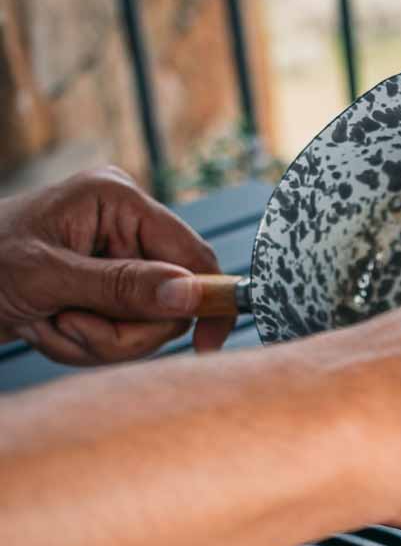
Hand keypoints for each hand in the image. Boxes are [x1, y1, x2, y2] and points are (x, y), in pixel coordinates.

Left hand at [0, 166, 227, 364]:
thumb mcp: (50, 277)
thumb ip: (123, 286)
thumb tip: (190, 293)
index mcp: (117, 200)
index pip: (192, 254)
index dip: (205, 300)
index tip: (205, 345)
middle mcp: (124, 227)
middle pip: (170, 302)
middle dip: (120, 329)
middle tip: (68, 325)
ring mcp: (116, 260)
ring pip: (145, 327)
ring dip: (95, 340)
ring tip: (50, 325)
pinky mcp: (104, 291)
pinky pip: (121, 336)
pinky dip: (84, 343)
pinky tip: (49, 328)